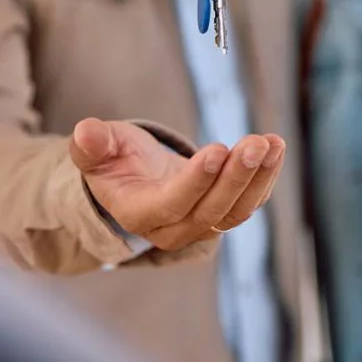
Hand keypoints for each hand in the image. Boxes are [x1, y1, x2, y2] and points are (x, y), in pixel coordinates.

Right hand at [69, 119, 284, 250]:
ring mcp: (202, 225)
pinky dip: (266, 176)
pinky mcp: (224, 213)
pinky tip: (275, 147)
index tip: (217, 150)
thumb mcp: (99, 149)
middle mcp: (173, 229)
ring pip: (236, 211)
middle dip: (236, 176)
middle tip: (256, 143)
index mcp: (139, 214)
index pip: (172, 204)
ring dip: (258, 177)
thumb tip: (86, 132)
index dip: (196, 181)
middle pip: (211, 211)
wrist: (135, 178)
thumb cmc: (116, 160)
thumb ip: (92, 145)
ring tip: (272, 143)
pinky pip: (250, 202)